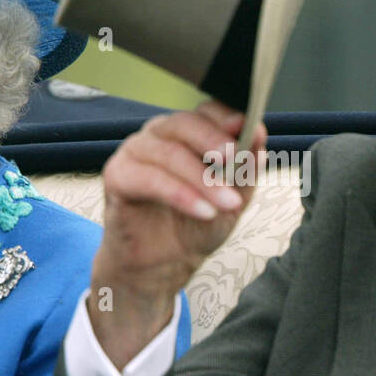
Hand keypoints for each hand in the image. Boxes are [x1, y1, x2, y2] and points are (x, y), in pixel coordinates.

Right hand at [88, 101, 267, 367]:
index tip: (249, 129)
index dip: (227, 117)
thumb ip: (245, 170)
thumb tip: (259, 137)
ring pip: (169, 153)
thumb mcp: (232, 200)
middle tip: (235, 161)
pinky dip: (180, 194)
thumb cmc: (195, 225)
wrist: (162, 265)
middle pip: (185, 124)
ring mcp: (135, 151)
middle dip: (214, 143)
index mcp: (189, 133)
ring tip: (228, 204)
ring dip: (203, 179)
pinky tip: (203, 212)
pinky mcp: (117, 175)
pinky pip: (149, 178)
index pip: (206, 111)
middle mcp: (160, 134)